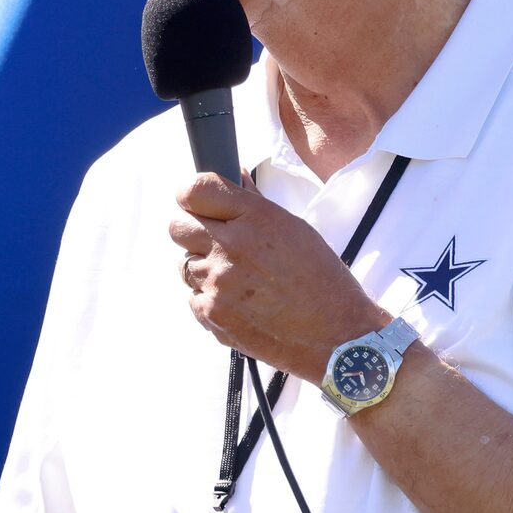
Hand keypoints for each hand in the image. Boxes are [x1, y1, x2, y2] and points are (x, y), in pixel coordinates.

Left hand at [168, 174, 388, 377]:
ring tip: (240, 280)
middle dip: (194, 232)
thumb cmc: (320, 280)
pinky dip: (210, 298)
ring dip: (204, 268)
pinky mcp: (210, 313)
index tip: (197, 204)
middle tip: (217, 243)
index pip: (195, 191)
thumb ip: (254, 204)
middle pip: (177, 227)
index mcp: (255, 219)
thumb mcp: (294, 229)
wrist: (334, 335)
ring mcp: (217, 283)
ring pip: (185, 264)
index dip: (192, 196)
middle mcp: (230, 247)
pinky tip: (241, 303)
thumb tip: (234, 176)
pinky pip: (193, 296)